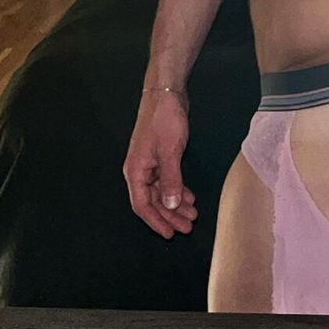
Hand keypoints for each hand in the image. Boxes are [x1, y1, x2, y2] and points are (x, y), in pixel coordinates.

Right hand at [123, 87, 198, 238]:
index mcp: (136, 171)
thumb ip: (171, 179)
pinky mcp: (161, 157)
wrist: (167, 94)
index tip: (170, 234)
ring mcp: (150, 164)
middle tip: (188, 227)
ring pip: (162, 192)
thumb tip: (170, 206)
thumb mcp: (170, 151)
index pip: (142, 205)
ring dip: (176, 205)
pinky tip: (190, 197)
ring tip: (193, 215)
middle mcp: (140, 171)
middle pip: (153, 201)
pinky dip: (178, 190)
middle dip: (170, 216)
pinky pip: (168, 181)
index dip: (156, 221)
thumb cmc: (164, 121)